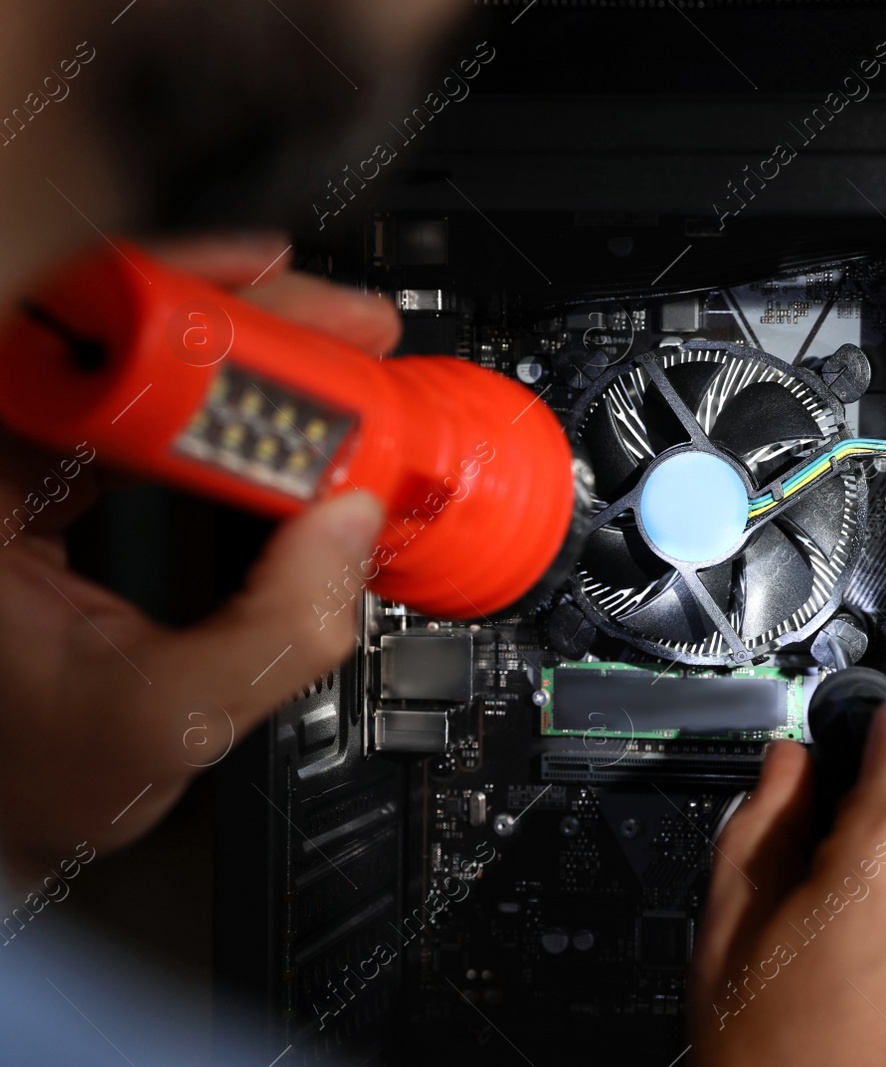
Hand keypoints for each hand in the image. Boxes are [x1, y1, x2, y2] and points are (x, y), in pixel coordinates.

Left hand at [0, 232, 393, 882]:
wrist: (13, 805)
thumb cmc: (36, 772)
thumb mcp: (163, 721)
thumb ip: (275, 632)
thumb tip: (352, 526)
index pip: (67, 346)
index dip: (179, 303)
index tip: (276, 305)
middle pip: (112, 335)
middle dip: (240, 319)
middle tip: (342, 337)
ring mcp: (17, 460)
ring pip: (134, 362)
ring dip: (243, 355)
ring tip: (332, 369)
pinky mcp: (49, 478)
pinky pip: (141, 408)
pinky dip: (220, 402)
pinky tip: (279, 410)